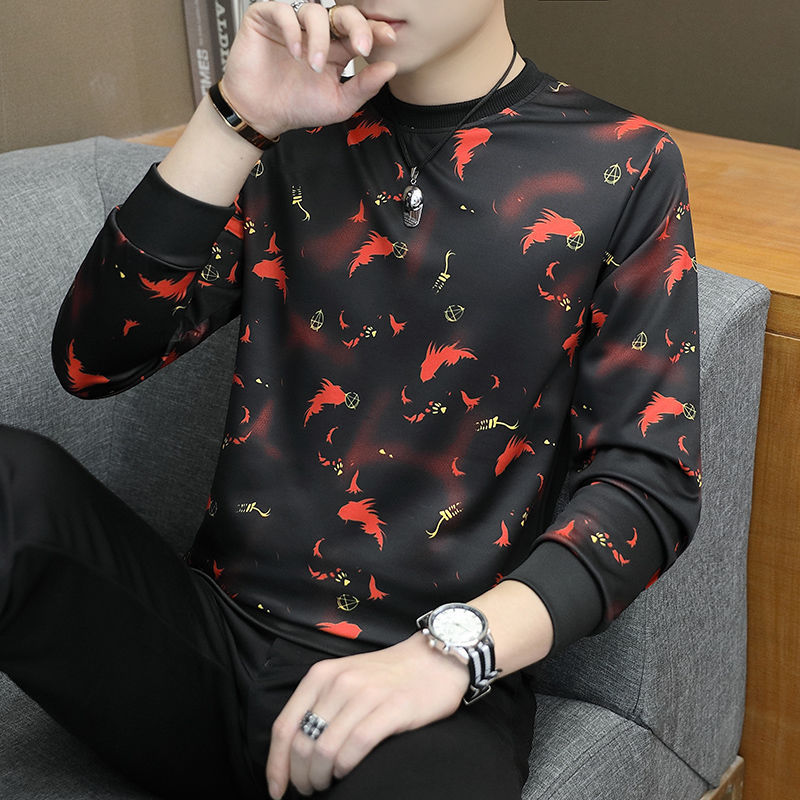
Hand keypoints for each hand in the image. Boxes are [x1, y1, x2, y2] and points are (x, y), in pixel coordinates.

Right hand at [220, 2, 397, 139]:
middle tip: (361, 46)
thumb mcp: (338, 103)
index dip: (375, 29)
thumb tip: (391, 67)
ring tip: (314, 65)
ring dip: (320, 38)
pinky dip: (292, 29)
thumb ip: (365, 86)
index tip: (389, 39)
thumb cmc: (296, 107)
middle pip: (342, 12)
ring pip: (314, 10)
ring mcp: (292, 23)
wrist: (261, 114)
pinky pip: (283, 10)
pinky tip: (295, 52)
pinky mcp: (266, 18)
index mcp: (335, 48)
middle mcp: (316, 32)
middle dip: (356, 25)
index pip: (359, 30)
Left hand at [265, 632, 469, 797]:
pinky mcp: (392, 709)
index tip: (276, 789)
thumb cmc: (388, 675)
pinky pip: (356, 747)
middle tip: (308, 789)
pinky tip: (347, 773)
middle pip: (302, 743)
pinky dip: (346, 768)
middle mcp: (339, 682)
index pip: (284, 726)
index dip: (275, 764)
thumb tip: (296, 750)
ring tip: (327, 785)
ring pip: (325, 749)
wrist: (435, 659)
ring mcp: (365, 694)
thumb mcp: (345, 678)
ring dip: (320, 777)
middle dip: (299, 776)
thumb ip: (321, 704)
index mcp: (321, 675)